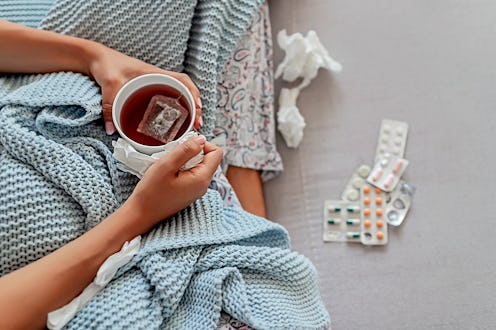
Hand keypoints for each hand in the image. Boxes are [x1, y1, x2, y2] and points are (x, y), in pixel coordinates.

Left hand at [87, 44, 202, 134]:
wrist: (96, 58)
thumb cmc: (106, 65)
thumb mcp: (109, 85)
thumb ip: (109, 107)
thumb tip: (112, 130)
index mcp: (154, 74)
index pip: (183, 81)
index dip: (193, 95)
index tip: (198, 109)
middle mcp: (158, 78)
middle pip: (186, 90)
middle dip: (195, 106)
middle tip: (197, 123)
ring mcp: (154, 84)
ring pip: (179, 95)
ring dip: (188, 108)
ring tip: (192, 124)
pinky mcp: (148, 89)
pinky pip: (168, 98)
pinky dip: (176, 108)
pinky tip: (175, 120)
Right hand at [121, 136, 222, 233]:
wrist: (141, 215)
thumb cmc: (151, 192)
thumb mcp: (167, 165)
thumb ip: (186, 150)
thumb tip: (201, 139)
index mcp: (202, 178)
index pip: (217, 152)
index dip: (203, 144)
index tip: (185, 146)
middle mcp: (204, 185)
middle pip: (208, 158)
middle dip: (192, 152)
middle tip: (173, 155)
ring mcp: (197, 190)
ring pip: (199, 165)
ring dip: (185, 160)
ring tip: (169, 165)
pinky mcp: (189, 192)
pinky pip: (191, 174)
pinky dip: (181, 169)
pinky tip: (168, 174)